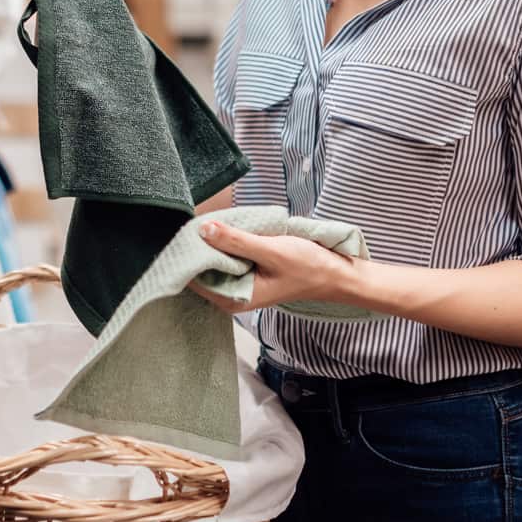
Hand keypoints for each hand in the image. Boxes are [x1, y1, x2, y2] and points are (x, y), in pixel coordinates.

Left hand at [186, 221, 361, 313]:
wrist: (335, 274)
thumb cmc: (307, 267)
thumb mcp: (270, 250)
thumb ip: (236, 242)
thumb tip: (203, 229)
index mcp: (236, 299)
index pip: (196, 279)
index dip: (190, 256)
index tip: (186, 233)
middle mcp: (234, 296)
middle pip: (202, 271)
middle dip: (199, 248)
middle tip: (195, 222)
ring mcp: (241, 285)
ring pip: (214, 263)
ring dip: (213, 244)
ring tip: (209, 222)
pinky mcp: (248, 274)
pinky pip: (228, 259)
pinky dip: (226, 245)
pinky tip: (226, 230)